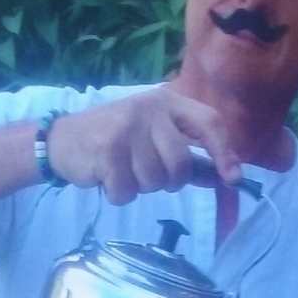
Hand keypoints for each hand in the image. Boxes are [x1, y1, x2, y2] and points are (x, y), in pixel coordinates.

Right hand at [45, 86, 242, 203]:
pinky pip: (128, 191)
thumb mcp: (157, 140)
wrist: (65, 140)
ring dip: (140, 188)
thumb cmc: (118, 142)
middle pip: (181, 165)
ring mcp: (127, 126)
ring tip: (124, 172)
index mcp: (169, 102)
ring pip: (155, 181)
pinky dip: (119, 195)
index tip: (233, 179)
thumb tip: (229, 177)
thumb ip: (193, 158)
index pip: (209, 123)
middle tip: (147, 174)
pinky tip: (108, 179)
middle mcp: (150, 108)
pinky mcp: (107, 148)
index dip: (224, 152)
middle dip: (168, 182)